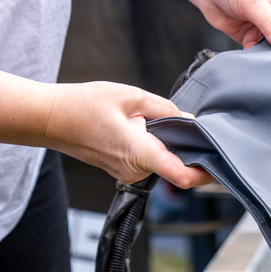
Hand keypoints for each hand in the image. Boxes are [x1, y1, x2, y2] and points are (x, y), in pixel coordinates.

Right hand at [44, 82, 212, 187]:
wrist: (50, 119)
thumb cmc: (82, 106)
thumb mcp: (130, 96)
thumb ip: (166, 109)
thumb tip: (191, 121)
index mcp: (139, 153)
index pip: (182, 175)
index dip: (206, 172)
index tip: (220, 162)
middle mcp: (136, 170)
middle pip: (177, 164)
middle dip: (185, 145)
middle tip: (182, 122)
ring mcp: (129, 173)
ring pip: (163, 160)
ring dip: (166, 142)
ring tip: (148, 119)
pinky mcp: (124, 170)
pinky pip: (150, 160)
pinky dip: (154, 145)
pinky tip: (141, 126)